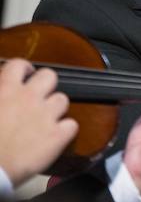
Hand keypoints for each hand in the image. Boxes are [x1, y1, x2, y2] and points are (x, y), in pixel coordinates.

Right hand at [0, 59, 77, 187]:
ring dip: (55, 108)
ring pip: (62, 99)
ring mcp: (46, 116)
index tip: (24, 76)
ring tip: (45, 119)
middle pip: (50, 76)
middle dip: (45, 85)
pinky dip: (64, 130)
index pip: (20, 65)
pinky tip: (54, 137)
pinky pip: (72, 125)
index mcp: (5, 90)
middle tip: (38, 96)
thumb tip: (2, 92)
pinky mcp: (57, 136)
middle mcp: (29, 98)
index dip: (24, 70)